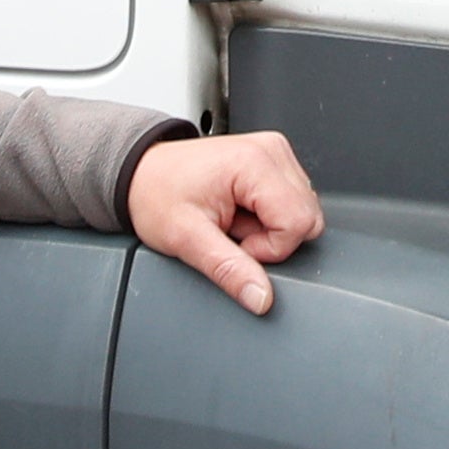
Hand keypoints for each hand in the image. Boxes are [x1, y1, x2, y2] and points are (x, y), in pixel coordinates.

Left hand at [127, 132, 321, 314]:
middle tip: (232, 232)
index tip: (235, 244)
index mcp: (254, 163)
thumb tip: (261, 297)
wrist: (141, 174)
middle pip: (307, 216)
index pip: (298, 222)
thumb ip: (229, 270)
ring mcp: (274, 153)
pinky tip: (240, 211)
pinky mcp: (273, 160)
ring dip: (270, 227)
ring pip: (303, 210)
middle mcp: (271, 151)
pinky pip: (293, 200)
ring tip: (233, 220)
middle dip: (272, 239)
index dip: (269, 248)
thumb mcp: (187, 239)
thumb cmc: (156, 195)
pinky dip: (269, 216)